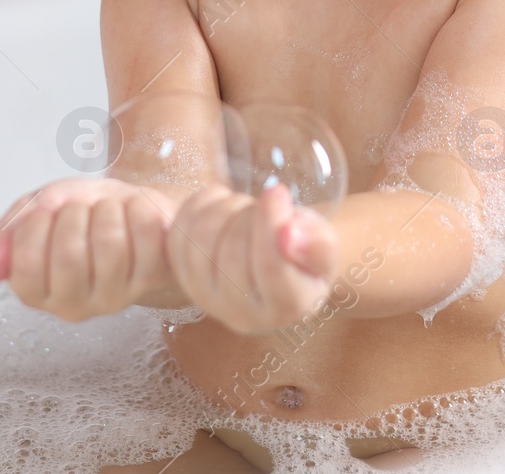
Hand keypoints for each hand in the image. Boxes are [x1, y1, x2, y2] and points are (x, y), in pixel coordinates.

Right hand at [0, 177, 178, 322]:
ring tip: (108, 208)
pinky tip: (134, 211)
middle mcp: (73, 305)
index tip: (47, 209)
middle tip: (81, 207)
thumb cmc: (84, 212)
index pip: (26, 264)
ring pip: (109, 243)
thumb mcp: (39, 209)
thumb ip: (10, 232)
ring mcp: (115, 297)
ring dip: (107, 208)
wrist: (134, 209)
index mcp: (37, 292)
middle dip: (74, 213)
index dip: (35, 224)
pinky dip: (138, 207)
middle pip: (69, 253)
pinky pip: (146, 235)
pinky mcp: (151, 280)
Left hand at [166, 182, 339, 334]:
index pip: (271, 267)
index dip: (270, 222)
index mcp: (286, 308)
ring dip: (225, 208)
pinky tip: (222, 200)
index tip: (277, 191)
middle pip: (233, 253)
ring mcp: (205, 298)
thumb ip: (319, 245)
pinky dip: (199, 205)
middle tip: (266, 203)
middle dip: (249, 214)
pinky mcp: (182, 277)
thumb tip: (289, 235)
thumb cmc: (305, 252)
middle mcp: (242, 315)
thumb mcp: (325, 247)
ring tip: (247, 206)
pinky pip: (179, 232)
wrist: (277, 262)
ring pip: (201, 240)